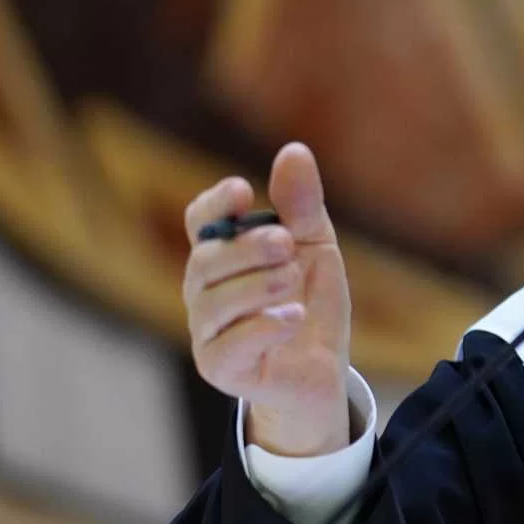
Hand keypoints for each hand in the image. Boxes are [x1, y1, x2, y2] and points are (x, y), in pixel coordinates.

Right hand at [183, 141, 352, 455]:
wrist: (323, 371)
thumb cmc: (309, 302)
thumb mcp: (316, 248)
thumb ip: (302, 207)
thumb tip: (294, 151)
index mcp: (223, 257)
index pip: (200, 223)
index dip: (214, 205)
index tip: (243, 191)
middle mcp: (204, 292)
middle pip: (206, 260)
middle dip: (248, 248)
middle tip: (287, 244)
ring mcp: (207, 332)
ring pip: (213, 301)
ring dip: (259, 285)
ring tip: (295, 283)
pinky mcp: (220, 369)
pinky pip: (229, 344)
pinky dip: (264, 326)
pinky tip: (293, 316)